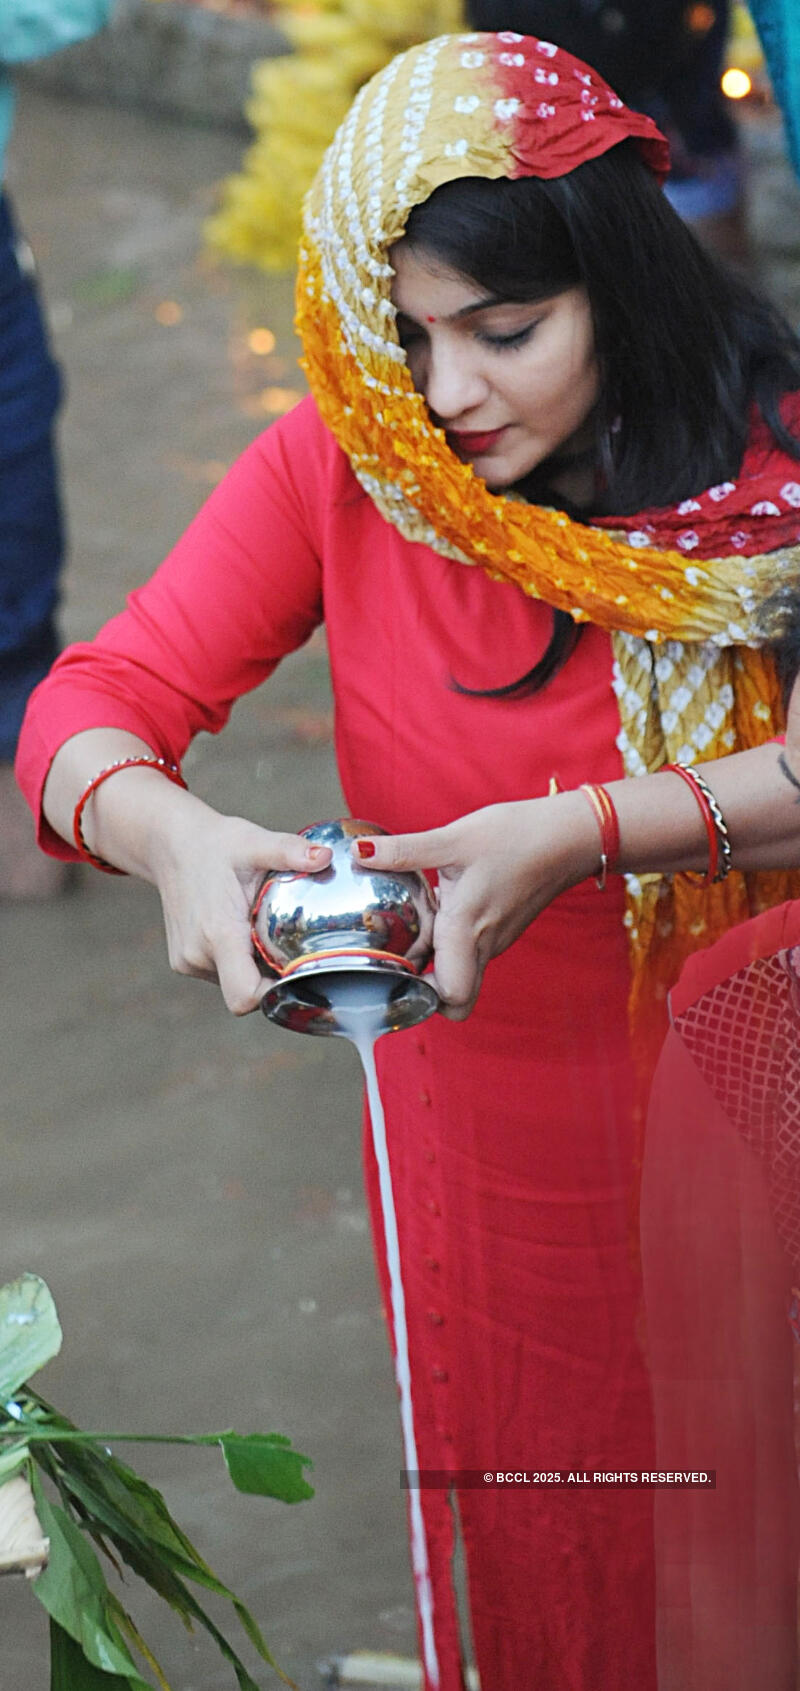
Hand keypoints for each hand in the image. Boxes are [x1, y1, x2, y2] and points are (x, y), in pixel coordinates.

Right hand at [151, 805, 330, 1014]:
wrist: (169, 845)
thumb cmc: (213, 844)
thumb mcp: (254, 842)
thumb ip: (290, 852)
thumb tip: (326, 858)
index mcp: (219, 933)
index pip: (245, 996)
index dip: (274, 994)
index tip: (298, 973)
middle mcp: (198, 954)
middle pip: (246, 991)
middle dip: (271, 975)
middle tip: (288, 941)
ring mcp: (187, 961)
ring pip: (234, 983)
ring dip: (254, 966)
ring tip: (261, 929)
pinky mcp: (183, 961)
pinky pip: (221, 974)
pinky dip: (238, 960)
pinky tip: (243, 930)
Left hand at [352, 796, 596, 1019]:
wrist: (568, 836)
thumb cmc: (517, 836)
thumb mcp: (454, 838)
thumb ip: (406, 851)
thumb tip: (360, 853)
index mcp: (468, 930)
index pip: (449, 998)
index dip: (419, 997)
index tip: (392, 973)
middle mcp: (483, 946)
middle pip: (452, 997)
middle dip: (420, 987)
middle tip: (394, 953)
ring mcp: (494, 941)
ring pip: (458, 972)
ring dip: (432, 960)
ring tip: (409, 925)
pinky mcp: (499, 930)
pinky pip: (468, 951)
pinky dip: (449, 941)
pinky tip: (436, 906)